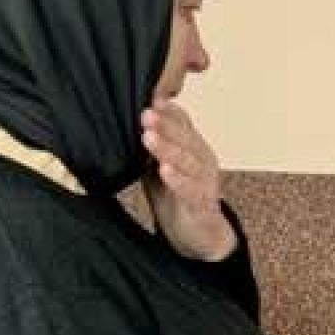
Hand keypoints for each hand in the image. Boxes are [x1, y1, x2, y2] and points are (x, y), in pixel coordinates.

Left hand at [140, 97, 237, 261]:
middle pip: (186, 139)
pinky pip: (192, 191)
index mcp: (194, 149)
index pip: (183, 123)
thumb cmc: (176, 197)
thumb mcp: (159, 165)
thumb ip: (152, 145)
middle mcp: (203, 162)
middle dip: (166, 125)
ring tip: (149, 137)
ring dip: (169, 149)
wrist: (197, 237)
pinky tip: (165, 171)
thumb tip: (129, 118)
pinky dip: (179, 180)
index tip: (150, 97)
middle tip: (146, 114)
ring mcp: (206, 184)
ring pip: (189, 162)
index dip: (168, 111)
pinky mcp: (203, 207)